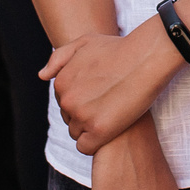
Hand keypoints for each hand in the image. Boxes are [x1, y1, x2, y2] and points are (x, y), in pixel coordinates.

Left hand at [43, 22, 185, 153]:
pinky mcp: (99, 130)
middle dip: (85, 114)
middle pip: (69, 119)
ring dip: (91, 129)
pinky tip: (110, 131)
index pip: (64, 102)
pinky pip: (86, 147)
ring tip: (112, 116)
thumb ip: (60, 58)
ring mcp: (82, 116)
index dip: (83, 100)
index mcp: (61, 82)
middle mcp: (67, 100)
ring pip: (77, 133)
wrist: (146, 57)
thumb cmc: (120, 48)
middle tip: (109, 105)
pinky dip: (96, 143)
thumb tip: (42, 76)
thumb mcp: (85, 42)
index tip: (100, 95)